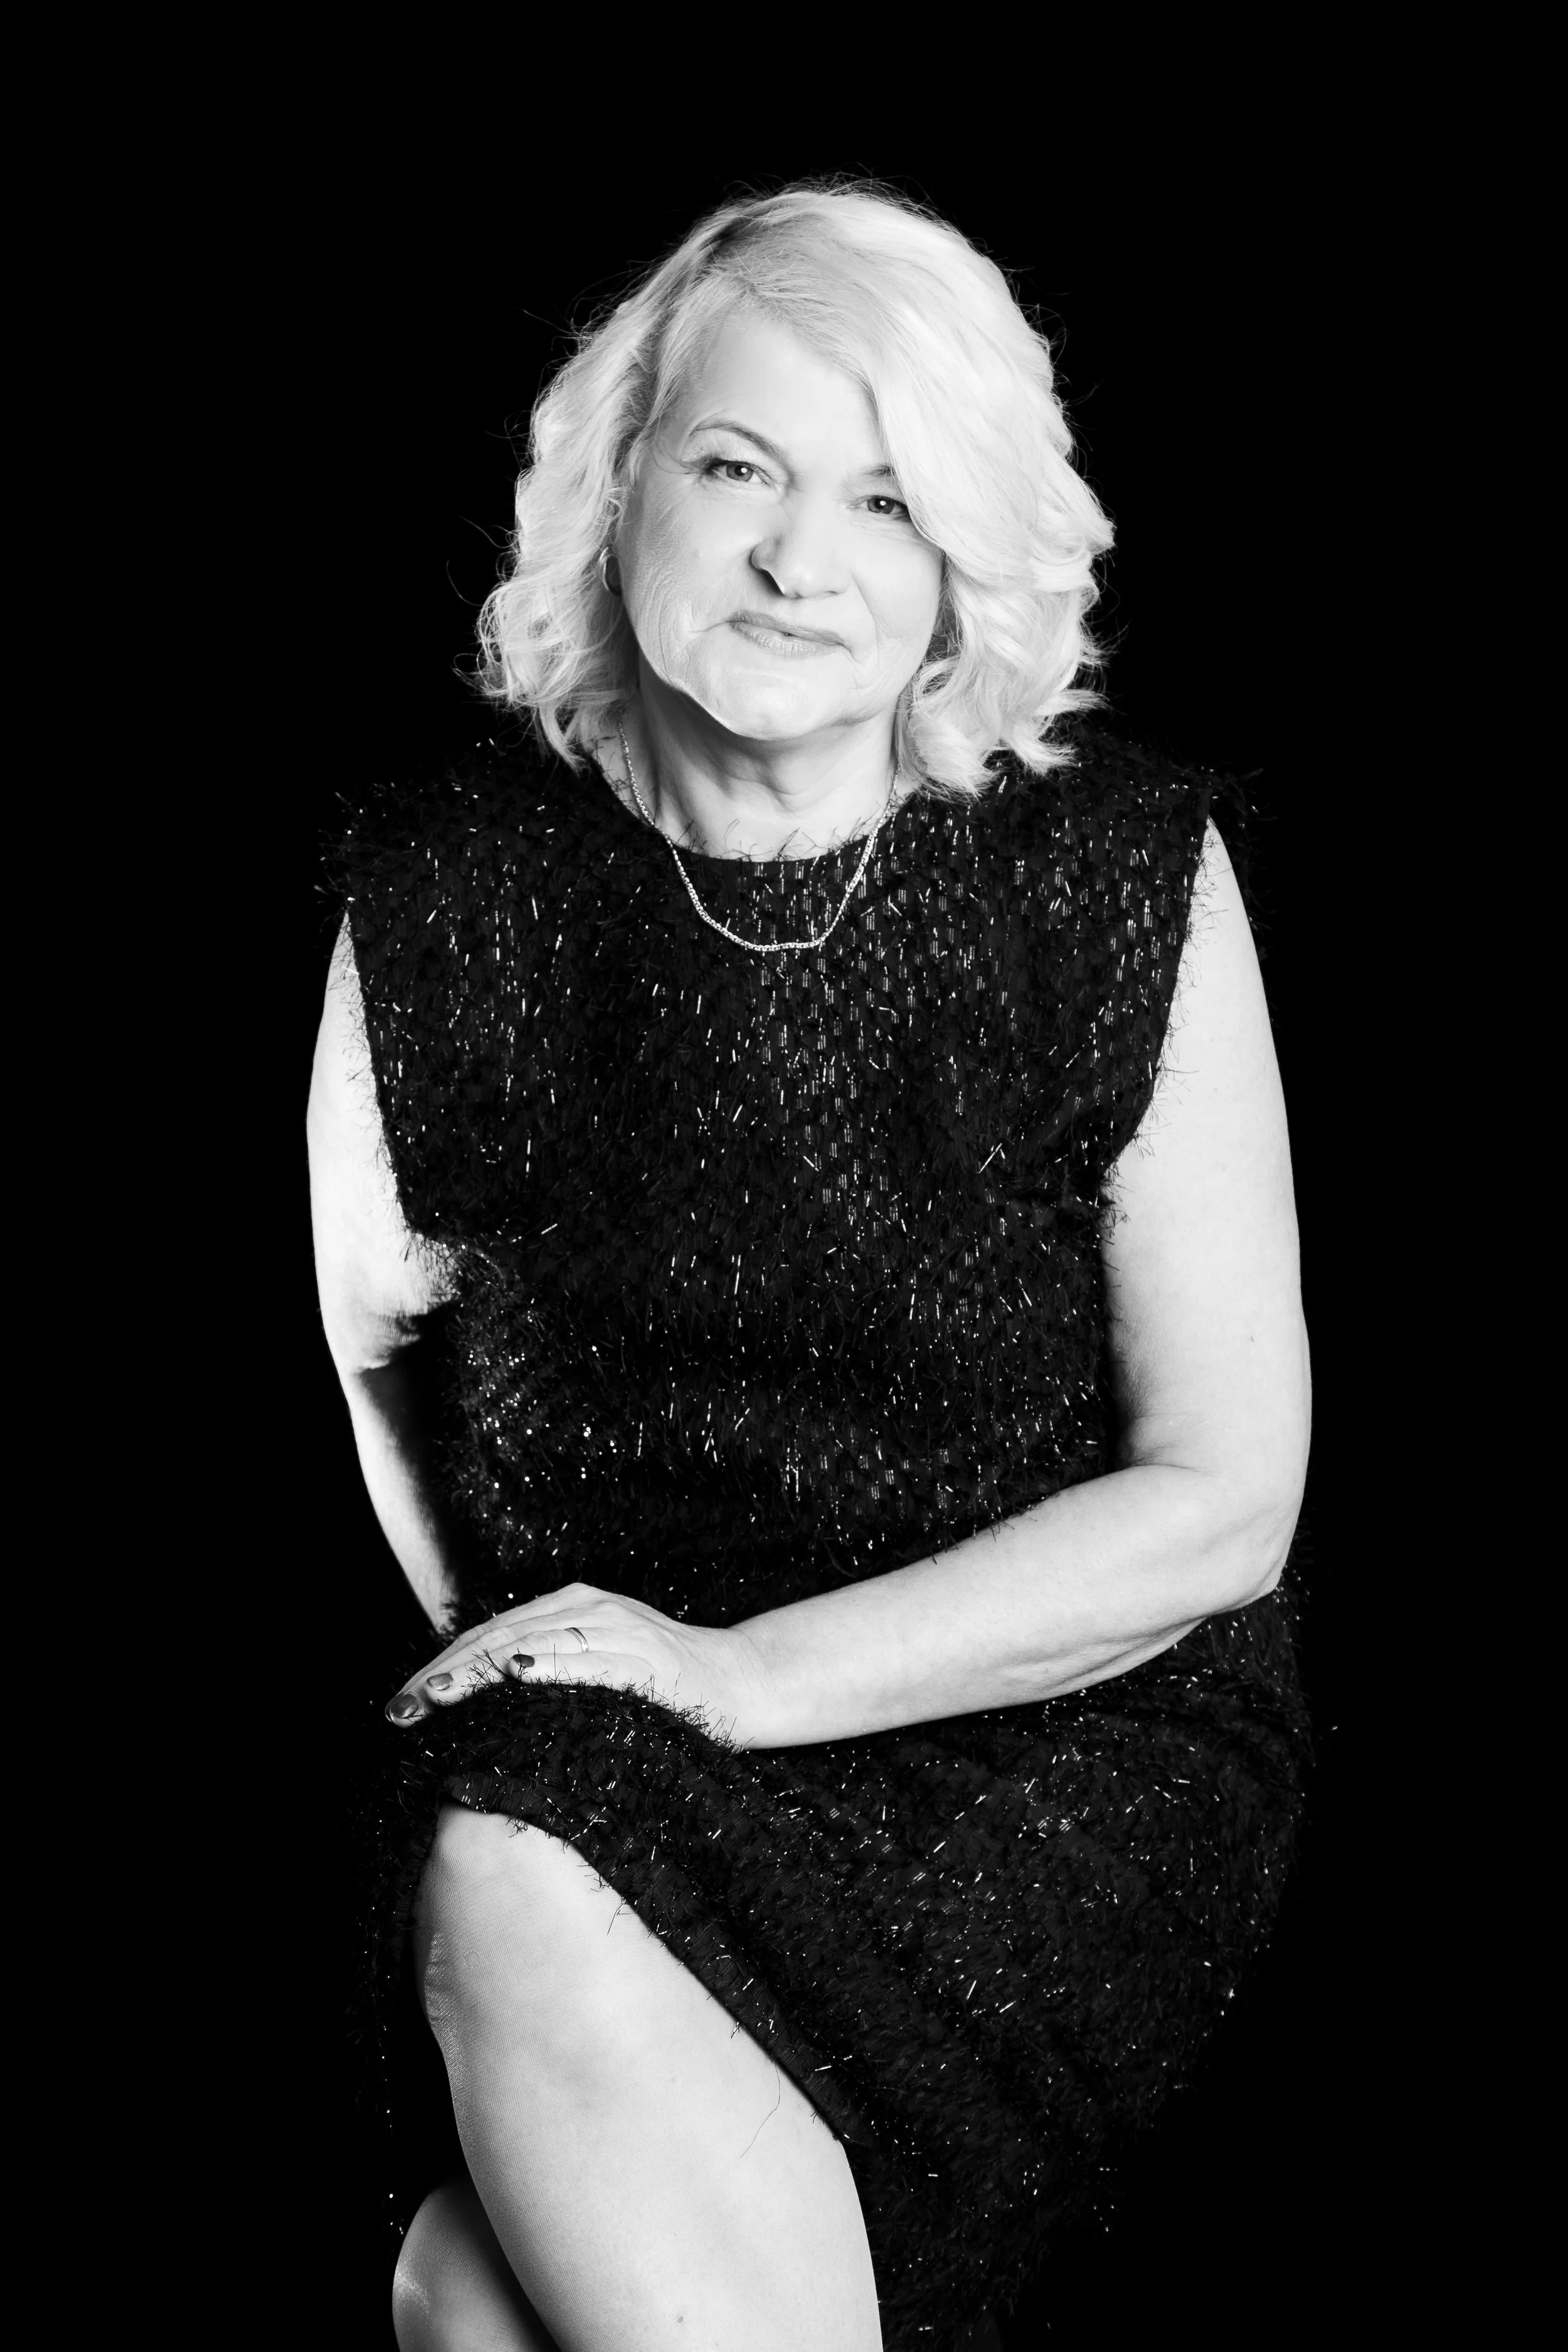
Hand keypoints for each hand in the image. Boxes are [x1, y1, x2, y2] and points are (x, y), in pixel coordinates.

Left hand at [384, 1580, 771, 1746]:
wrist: (743, 1682)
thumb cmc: (666, 1688)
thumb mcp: (599, 1668)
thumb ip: (551, 1670)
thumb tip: (484, 1700)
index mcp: (574, 1607)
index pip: (491, 1635)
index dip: (443, 1667)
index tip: (402, 1704)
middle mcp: (590, 1608)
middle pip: (499, 1636)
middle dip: (445, 1675)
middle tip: (401, 1709)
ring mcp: (618, 1629)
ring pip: (531, 1644)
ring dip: (478, 1672)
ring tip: (435, 1699)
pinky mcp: (644, 1656)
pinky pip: (586, 1660)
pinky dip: (548, 1665)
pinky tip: (514, 1674)